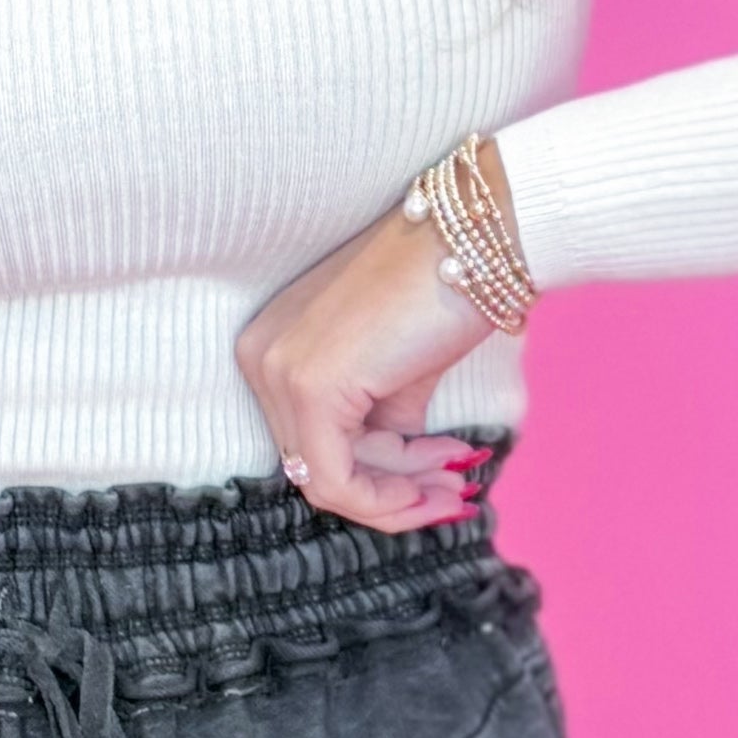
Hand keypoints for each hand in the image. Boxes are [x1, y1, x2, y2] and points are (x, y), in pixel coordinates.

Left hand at [236, 192, 500, 528]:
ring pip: (325, 480)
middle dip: (391, 488)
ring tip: (454, 486)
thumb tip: (393, 482)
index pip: (309, 441)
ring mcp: (279, 370)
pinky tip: (436, 485)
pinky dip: (387, 500)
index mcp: (271, 346)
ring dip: (398, 495)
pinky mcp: (311, 387)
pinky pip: (336, 480)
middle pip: (315, 463)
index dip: (376, 476)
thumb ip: (378, 426)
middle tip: (452, 491)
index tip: (434, 479)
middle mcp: (260, 356)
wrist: (477, 236)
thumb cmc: (445, 290)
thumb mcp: (398, 375)